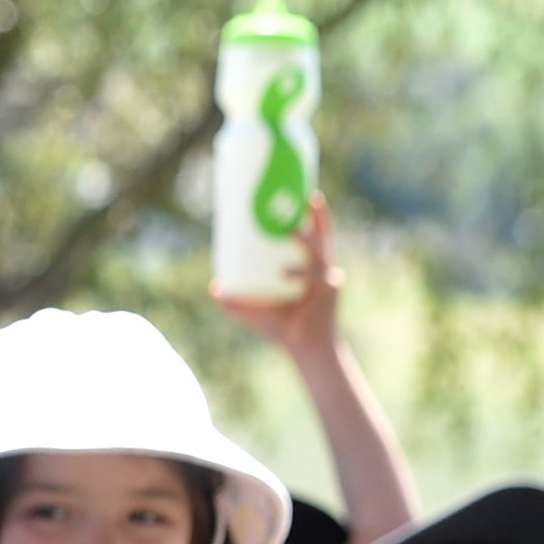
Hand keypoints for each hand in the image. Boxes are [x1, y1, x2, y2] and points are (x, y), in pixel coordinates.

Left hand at [212, 194, 343, 354]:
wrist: (305, 350)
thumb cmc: (283, 328)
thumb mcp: (255, 310)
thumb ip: (236, 300)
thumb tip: (214, 287)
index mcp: (310, 266)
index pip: (314, 233)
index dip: (313, 214)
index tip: (306, 193)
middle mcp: (322, 268)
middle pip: (322, 235)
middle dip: (316, 216)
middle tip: (305, 197)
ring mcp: (328, 279)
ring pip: (320, 252)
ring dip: (306, 240)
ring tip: (291, 231)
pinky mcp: (330, 292)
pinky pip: (316, 278)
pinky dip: (300, 275)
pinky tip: (285, 275)